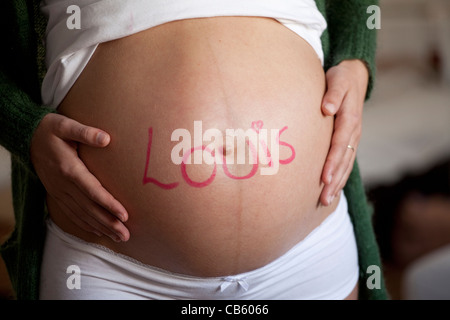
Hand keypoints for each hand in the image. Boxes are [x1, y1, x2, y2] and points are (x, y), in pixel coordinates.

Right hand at [30, 113, 129, 241]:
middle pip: (89, 208)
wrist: (27, 137)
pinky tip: (98, 232)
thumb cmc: (50, 129)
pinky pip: (71, 214)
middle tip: (126, 235)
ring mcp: (59, 191)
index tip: (124, 215)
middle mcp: (63, 185)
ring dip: (101, 227)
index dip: (109, 204)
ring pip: (82, 214)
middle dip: (109, 223)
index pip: (93, 191)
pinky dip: (85, 225)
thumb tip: (106, 138)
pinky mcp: (56, 194)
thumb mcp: (66, 125)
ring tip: (119, 237)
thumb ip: (86, 132)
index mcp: (69, 169)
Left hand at [320, 60, 368, 205]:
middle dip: (334, 180)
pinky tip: (333, 189)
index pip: (340, 144)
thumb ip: (332, 93)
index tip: (324, 178)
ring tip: (326, 200)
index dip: (332, 162)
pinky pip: (346, 161)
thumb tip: (327, 108)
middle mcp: (353, 131)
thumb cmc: (341, 78)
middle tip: (323, 199)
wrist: (354, 76)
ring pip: (346, 164)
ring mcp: (353, 137)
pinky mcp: (349, 139)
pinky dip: (340, 175)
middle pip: (344, 160)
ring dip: (337, 183)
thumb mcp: (337, 80)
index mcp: (349, 119)